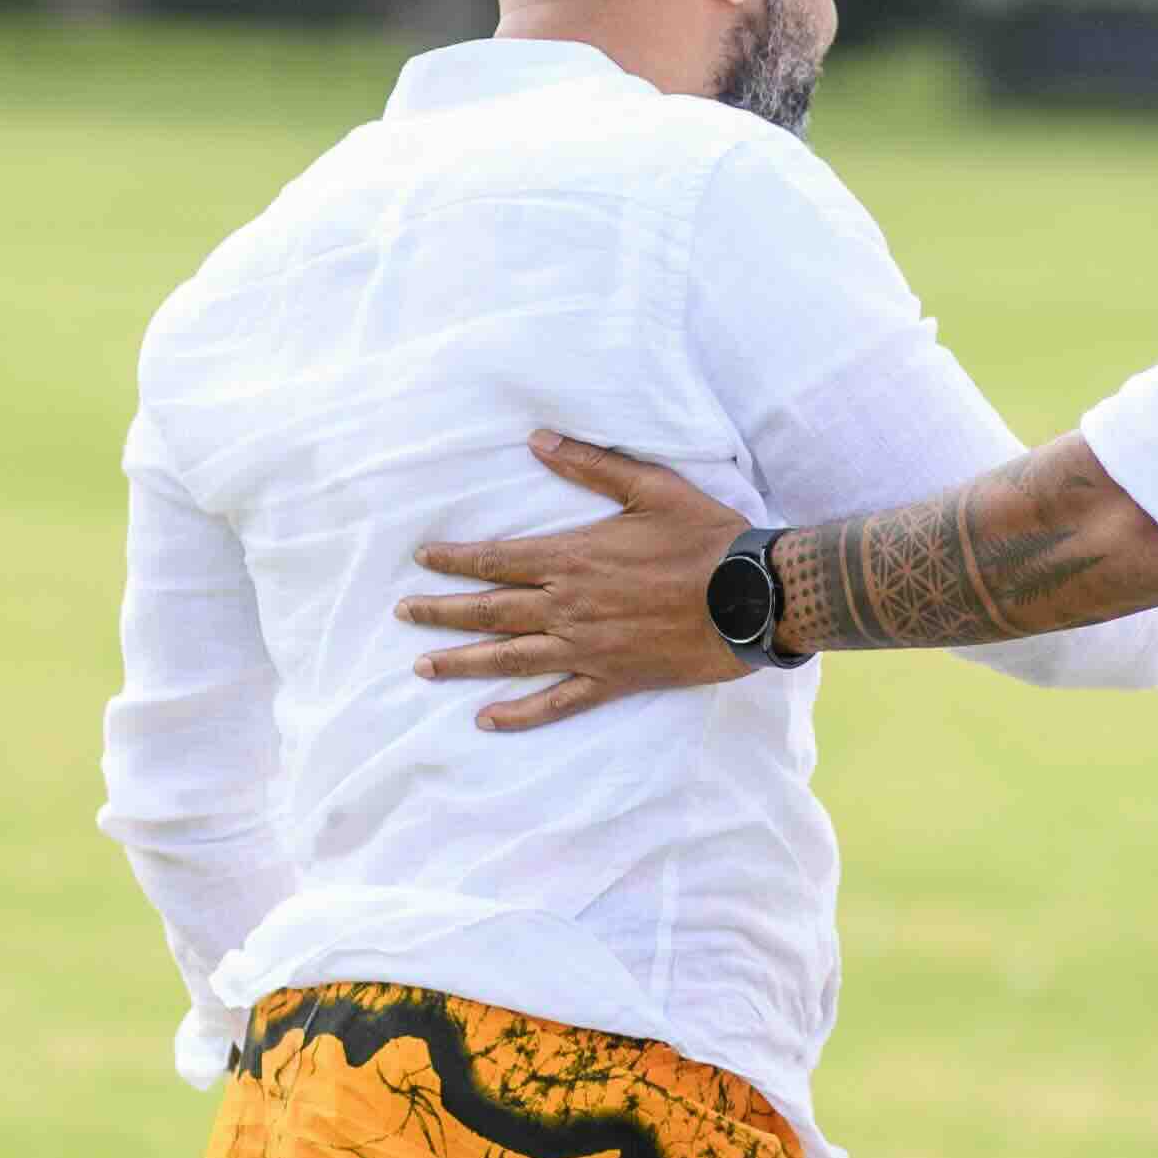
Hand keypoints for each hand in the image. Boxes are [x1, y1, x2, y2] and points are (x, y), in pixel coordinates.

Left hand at [403, 432, 756, 729]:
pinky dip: (519, 713)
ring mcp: (586, 648)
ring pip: (509, 659)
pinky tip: (487, 718)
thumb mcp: (650, 487)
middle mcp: (568, 606)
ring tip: (422, 665)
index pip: (496, 559)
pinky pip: (555, 702)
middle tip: (405, 614)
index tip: (423, 560)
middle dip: (441, 612)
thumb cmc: (705, 538)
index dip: (455, 560)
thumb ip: (589, 464)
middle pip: (488, 611)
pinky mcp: (611, 679)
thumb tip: (537, 439)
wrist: (752, 597)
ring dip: (461, 662)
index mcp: (572, 557)